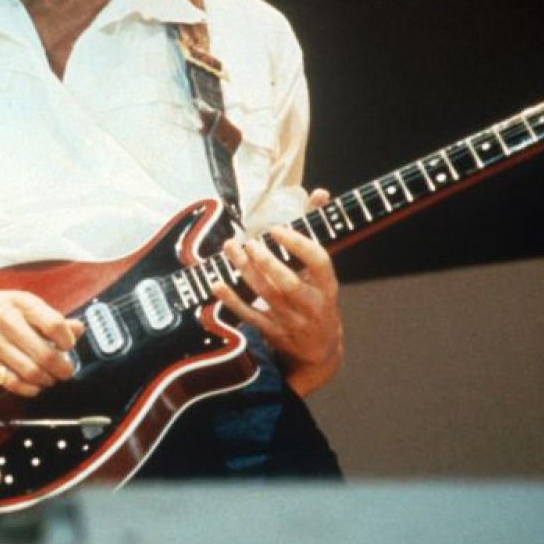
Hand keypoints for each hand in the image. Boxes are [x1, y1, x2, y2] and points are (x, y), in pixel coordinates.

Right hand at [0, 282, 83, 397]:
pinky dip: (28, 389)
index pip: (55, 325)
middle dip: (62, 368)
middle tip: (64, 371)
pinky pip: (12, 382)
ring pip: (31, 372)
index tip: (68, 347)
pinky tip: (31, 385)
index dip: (68, 341)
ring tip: (48, 378)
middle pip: (46, 354)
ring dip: (46, 380)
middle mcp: (7, 321)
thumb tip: (78, 329)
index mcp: (20, 303)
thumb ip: (48, 317)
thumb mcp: (17, 302)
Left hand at [215, 188, 343, 394]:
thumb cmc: (317, 297)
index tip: (276, 229)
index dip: (298, 244)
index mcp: (327, 285)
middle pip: (289, 283)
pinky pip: (249, 315)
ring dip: (245, 271)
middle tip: (250, 242)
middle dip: (268, 262)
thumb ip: (317, 229)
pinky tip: (216, 283)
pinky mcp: (272, 332)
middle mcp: (311, 304)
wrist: (320, 351)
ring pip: (267, 295)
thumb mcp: (322, 270)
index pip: (319, 262)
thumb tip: (320, 192)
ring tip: (230, 248)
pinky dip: (231, 300)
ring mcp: (291, 320)